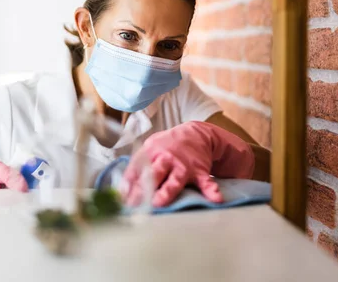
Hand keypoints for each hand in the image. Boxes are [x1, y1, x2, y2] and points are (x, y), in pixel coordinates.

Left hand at [123, 121, 254, 206]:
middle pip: (153, 174)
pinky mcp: (198, 171)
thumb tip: (121, 191)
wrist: (196, 133)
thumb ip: (136, 169)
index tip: (122, 201)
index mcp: (150, 153)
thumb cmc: (167, 145)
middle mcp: (166, 159)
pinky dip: (211, 190)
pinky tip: (215, 199)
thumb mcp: (149, 150)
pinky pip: (205, 182)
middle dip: (143, 188)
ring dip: (167, 191)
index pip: (136, 170)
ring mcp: (183, 166)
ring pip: (174, 180)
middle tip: (134, 203)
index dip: (128, 185)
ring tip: (160, 202)